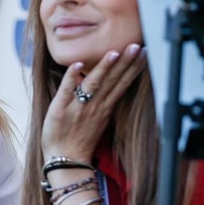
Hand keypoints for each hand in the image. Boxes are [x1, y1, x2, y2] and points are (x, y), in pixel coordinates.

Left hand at [41, 43, 145, 160]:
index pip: (122, 83)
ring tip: (114, 53)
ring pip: (94, 83)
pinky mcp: (60, 109)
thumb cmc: (80, 138)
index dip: (133, 67)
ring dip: (104, 68)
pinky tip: (77, 65)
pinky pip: (67, 91)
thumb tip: (110, 80)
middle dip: (125, 62)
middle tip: (135, 45)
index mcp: (105, 106)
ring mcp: (78, 106)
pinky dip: (72, 78)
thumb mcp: (99, 118)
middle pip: (112, 80)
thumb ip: (105, 99)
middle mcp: (95, 105)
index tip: (143, 51)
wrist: (65, 159)